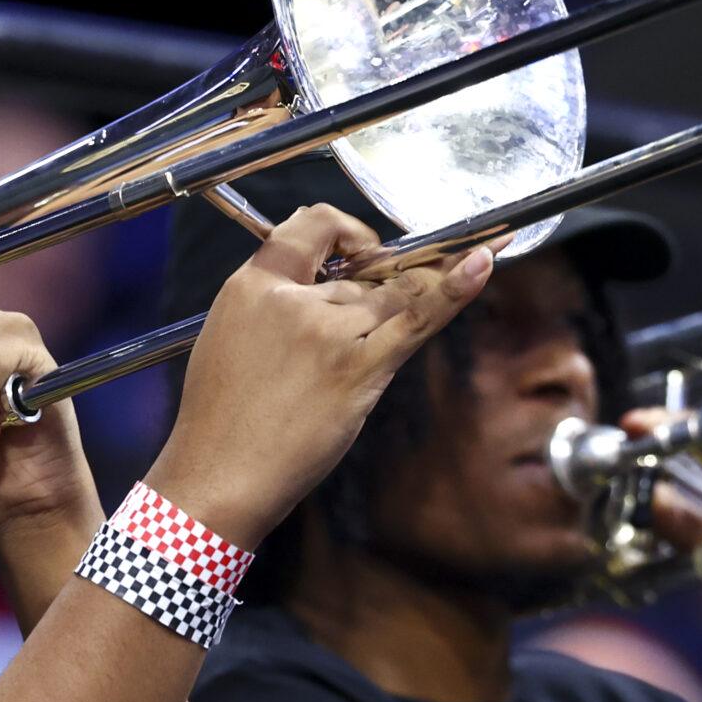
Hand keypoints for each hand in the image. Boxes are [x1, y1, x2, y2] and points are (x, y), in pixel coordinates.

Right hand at [145, 205, 490, 549]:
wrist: (219, 477)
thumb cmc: (221, 418)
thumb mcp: (227, 336)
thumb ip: (272, 302)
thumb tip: (324, 284)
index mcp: (252, 286)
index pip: (312, 225)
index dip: (348, 234)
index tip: (362, 256)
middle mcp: (293, 300)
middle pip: (362, 272)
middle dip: (377, 295)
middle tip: (374, 331)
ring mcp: (331, 333)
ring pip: (394, 291)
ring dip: (425, 287)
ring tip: (466, 264)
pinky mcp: (360, 368)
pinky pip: (417, 317)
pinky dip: (455, 289)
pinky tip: (482, 262)